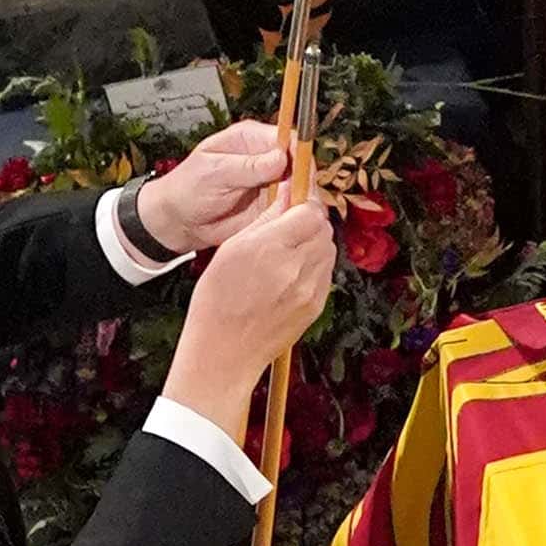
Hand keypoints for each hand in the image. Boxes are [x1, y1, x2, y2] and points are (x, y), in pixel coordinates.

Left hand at [135, 120, 291, 253]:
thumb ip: (247, 166)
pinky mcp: (271, 205)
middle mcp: (264, 158)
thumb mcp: (213, 173)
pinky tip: (282, 220)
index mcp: (249, 138)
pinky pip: (291, 208)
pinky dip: (291, 215)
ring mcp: (269, 182)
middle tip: (295, 197)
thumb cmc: (187, 189)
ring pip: (299, 187)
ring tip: (285, 211)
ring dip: (298, 200)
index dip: (298, 154)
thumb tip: (280, 159)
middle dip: (302, 180)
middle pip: (299, 163)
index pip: (287, 138)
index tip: (300, 172)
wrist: (178, 220)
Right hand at [160, 199, 334, 449]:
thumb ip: (265, 219)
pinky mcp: (316, 305)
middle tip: (292, 221)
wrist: (225, 352)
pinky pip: (326, 271)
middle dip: (311, 219)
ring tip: (289, 247)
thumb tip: (288, 193)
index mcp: (268, 249)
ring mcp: (310, 289)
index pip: (310, 211)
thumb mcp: (230, 249)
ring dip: (314, 241)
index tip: (296, 198)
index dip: (305, 201)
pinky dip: (315, 263)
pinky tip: (293, 269)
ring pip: (328, 248)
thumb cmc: (217, 300)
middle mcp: (295, 268)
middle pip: (323, 227)